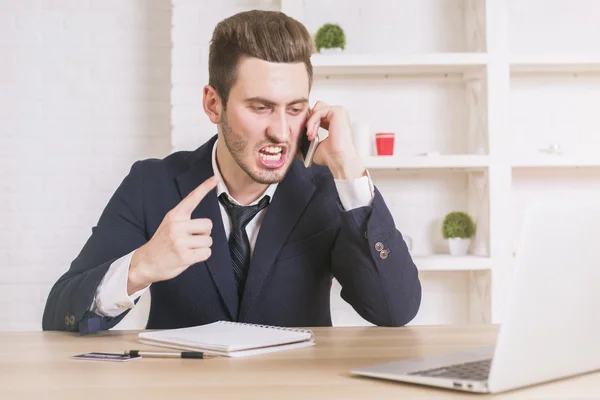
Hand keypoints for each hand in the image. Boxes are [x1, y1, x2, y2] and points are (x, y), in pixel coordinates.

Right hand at [127, 176, 218, 293]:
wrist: (146, 262)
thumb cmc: (162, 243)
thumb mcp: (169, 225)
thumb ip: (185, 220)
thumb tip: (207, 224)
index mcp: (174, 215)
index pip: (192, 198)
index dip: (205, 187)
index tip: (216, 178)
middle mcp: (176, 226)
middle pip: (208, 224)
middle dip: (204, 233)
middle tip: (191, 239)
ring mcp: (180, 241)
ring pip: (208, 240)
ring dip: (202, 246)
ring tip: (188, 248)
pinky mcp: (184, 256)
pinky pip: (206, 253)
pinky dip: (201, 256)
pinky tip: (189, 256)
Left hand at [304, 101, 365, 179]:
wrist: (337, 159)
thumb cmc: (330, 156)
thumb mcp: (314, 145)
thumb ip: (307, 137)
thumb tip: (294, 140)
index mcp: (333, 122)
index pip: (317, 113)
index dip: (309, 122)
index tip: (308, 135)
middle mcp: (337, 116)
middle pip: (316, 108)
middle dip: (309, 120)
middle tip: (309, 134)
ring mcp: (339, 112)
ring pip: (316, 109)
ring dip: (310, 122)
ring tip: (310, 135)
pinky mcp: (338, 112)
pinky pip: (318, 111)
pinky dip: (312, 122)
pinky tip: (312, 133)